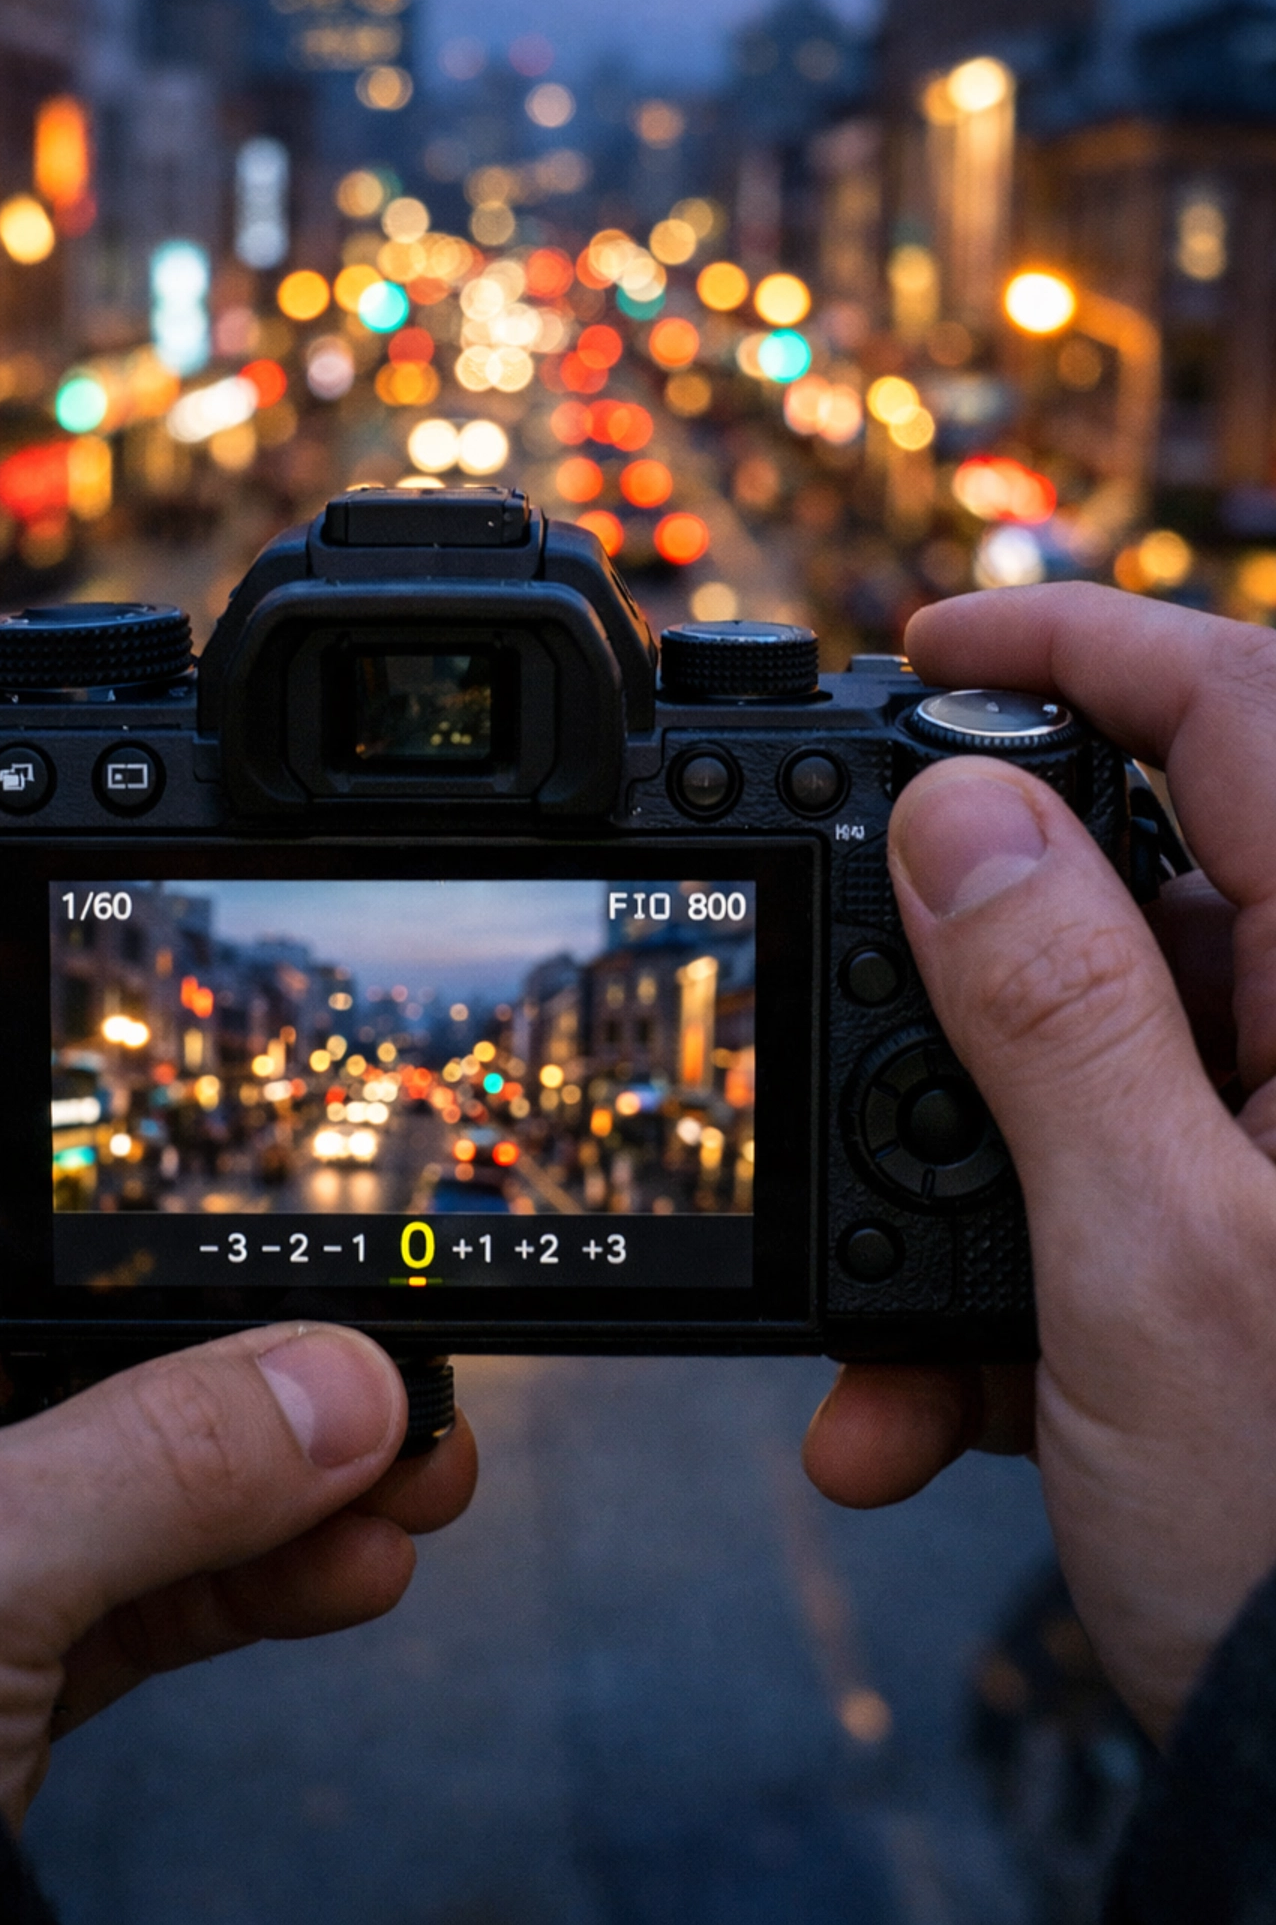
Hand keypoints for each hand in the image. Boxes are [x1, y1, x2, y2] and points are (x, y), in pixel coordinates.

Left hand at [0, 886, 475, 1823]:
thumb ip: (168, 1466)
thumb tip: (357, 1387)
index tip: (87, 900)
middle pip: (41, 1228)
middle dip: (212, 1257)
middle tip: (352, 1255)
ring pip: (109, 1405)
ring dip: (275, 1430)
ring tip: (415, 1438)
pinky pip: (132, 1545)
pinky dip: (252, 1554)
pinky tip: (361, 1553)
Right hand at [803, 583, 1275, 1741]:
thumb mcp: (1150, 1258)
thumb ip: (1053, 1012)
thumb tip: (959, 814)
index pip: (1241, 714)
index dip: (1077, 641)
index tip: (923, 644)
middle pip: (1120, 893)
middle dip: (944, 975)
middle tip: (830, 995)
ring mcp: (1274, 1153)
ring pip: (1069, 1077)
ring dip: (932, 1194)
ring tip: (865, 1332)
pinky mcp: (1230, 1250)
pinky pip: (1078, 1207)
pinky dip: (975, 1301)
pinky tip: (909, 1418)